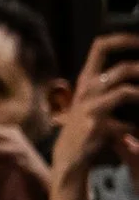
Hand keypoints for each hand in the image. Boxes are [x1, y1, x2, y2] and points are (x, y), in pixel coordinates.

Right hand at [47, 35, 138, 199]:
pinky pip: (123, 120)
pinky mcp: (95, 127)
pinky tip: (130, 133)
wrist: (68, 161)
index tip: (138, 38)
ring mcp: (90, 107)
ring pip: (124, 90)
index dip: (122, 38)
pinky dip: (130, 127)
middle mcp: (87, 89)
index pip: (100, 47)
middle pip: (120, 68)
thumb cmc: (87, 132)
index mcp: (87, 80)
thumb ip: (113, 91)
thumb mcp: (96, 105)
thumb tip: (135, 78)